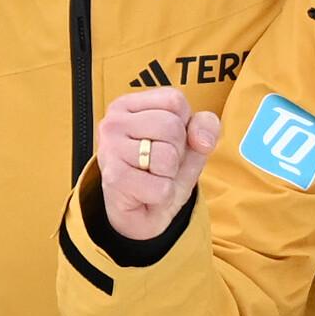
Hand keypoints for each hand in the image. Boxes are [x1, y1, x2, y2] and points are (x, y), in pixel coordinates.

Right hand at [90, 82, 216, 243]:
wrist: (138, 214)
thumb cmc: (159, 173)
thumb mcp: (189, 145)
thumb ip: (204, 128)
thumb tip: (202, 139)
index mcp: (129, 106)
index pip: (175, 101)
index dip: (184, 125)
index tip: (167, 142)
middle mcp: (114, 122)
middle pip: (172, 127)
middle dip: (177, 153)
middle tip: (159, 166)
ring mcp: (110, 149)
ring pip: (167, 157)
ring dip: (169, 176)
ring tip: (153, 179)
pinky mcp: (114, 179)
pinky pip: (161, 187)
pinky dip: (162, 197)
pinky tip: (146, 195)